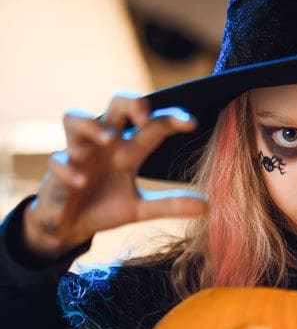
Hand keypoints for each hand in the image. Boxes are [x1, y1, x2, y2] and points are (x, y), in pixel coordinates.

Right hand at [23, 91, 207, 259]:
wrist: (69, 226)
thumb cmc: (105, 206)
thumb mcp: (140, 208)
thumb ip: (170, 204)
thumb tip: (208, 206)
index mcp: (128, 149)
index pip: (153, 124)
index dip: (171, 118)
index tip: (191, 122)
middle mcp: (105, 143)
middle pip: (115, 105)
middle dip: (131, 103)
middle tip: (145, 115)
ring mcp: (78, 153)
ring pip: (74, 118)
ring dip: (92, 125)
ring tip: (109, 138)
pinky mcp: (56, 171)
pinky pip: (58, 161)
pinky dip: (69, 169)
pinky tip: (81, 181)